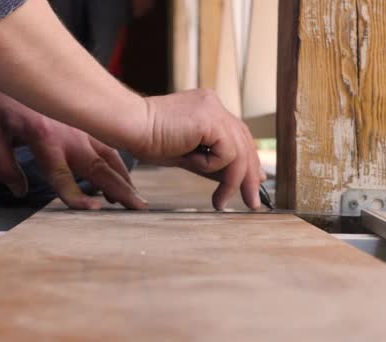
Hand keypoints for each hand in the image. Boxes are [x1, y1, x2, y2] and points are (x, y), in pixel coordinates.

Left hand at [0, 88, 147, 209]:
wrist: (23, 62)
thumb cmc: (7, 98)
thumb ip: (3, 165)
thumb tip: (19, 190)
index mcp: (45, 141)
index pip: (62, 176)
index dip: (78, 195)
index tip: (94, 209)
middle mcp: (71, 137)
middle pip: (98, 169)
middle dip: (120, 190)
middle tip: (137, 207)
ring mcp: (84, 129)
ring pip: (111, 158)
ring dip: (124, 179)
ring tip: (135, 198)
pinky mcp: (90, 123)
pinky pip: (110, 146)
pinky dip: (120, 164)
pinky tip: (124, 177)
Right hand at [132, 89, 264, 209]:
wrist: (130, 126)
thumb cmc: (148, 140)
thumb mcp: (187, 155)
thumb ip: (210, 163)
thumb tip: (232, 180)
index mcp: (208, 108)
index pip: (238, 136)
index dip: (249, 162)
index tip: (255, 184)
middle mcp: (214, 105)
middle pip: (245, 143)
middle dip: (250, 177)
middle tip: (252, 203)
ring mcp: (214, 109)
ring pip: (240, 151)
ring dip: (233, 181)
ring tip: (220, 201)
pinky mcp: (210, 119)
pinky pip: (226, 152)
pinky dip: (212, 167)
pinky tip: (193, 166)